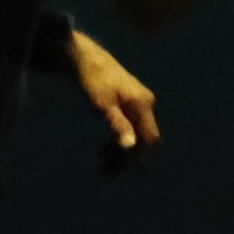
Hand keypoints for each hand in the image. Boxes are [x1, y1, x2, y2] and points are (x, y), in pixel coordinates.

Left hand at [63, 30, 159, 168]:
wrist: (85, 58)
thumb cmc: (92, 80)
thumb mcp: (102, 104)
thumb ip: (118, 125)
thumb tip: (130, 146)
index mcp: (142, 104)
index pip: (148, 140)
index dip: (136, 159)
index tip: (115, 172)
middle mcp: (146, 104)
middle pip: (143, 140)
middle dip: (126, 160)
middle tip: (105, 175)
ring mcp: (139, 104)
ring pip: (136, 135)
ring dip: (121, 154)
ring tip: (102, 168)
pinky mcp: (130, 104)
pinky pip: (131, 128)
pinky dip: (119, 142)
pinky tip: (103, 152)